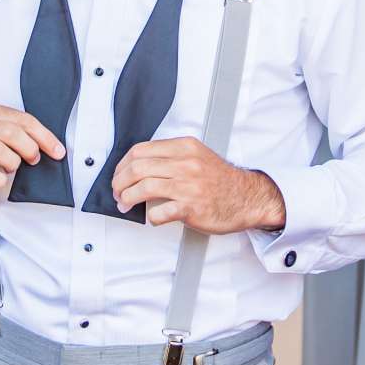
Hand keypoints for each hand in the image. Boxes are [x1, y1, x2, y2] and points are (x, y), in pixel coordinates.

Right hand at [0, 101, 65, 207]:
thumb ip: (13, 128)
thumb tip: (46, 142)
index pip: (21, 119)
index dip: (44, 136)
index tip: (57, 149)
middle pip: (11, 132)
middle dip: (30, 148)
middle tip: (34, 159)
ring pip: (0, 151)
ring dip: (13, 163)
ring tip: (9, 167)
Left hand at [110, 137, 284, 234]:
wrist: (247, 198)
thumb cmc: (221, 181)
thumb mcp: (197, 156)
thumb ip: (171, 156)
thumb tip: (138, 166)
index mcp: (185, 148)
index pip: (140, 150)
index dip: (122, 164)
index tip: (118, 175)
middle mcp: (186, 164)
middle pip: (137, 168)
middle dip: (119, 182)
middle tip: (117, 192)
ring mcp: (188, 186)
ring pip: (143, 188)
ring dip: (127, 198)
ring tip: (125, 204)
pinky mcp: (191, 207)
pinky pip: (159, 212)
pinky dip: (150, 217)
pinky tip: (152, 217)